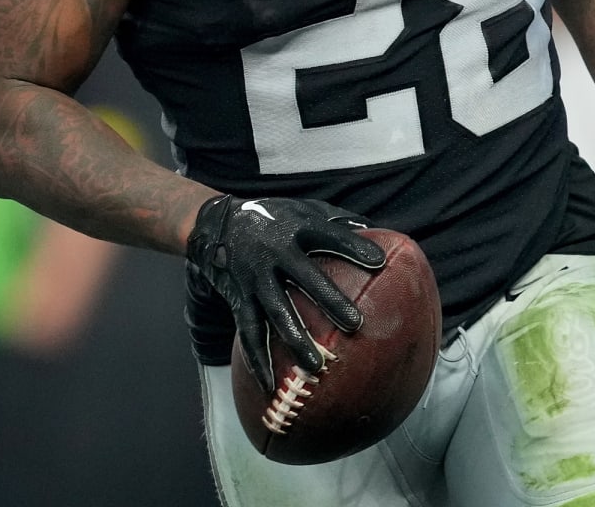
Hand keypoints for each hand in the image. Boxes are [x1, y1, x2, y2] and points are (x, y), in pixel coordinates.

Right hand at [185, 194, 385, 392]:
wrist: (216, 224)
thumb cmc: (271, 218)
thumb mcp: (301, 210)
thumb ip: (336, 221)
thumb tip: (376, 233)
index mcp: (295, 228)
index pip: (329, 235)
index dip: (353, 247)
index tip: (379, 262)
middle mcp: (274, 253)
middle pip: (305, 277)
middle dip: (329, 300)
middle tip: (355, 324)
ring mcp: (254, 278)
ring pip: (276, 311)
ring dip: (296, 339)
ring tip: (316, 365)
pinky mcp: (238, 299)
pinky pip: (249, 332)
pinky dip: (258, 360)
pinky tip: (270, 385)